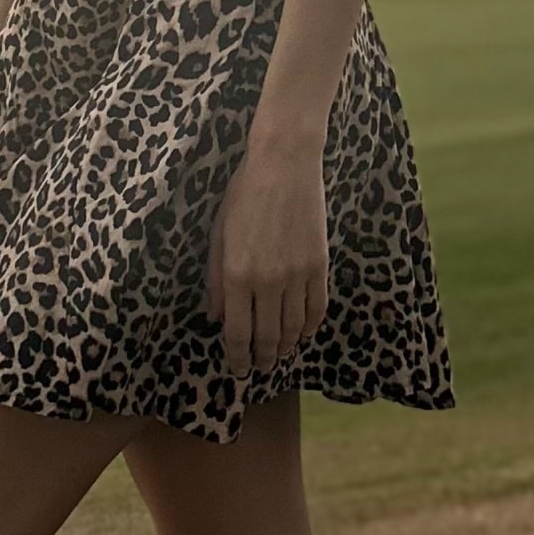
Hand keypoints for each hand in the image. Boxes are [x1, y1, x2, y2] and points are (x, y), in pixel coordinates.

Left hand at [204, 132, 329, 378]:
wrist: (284, 165)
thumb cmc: (243, 195)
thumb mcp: (218, 235)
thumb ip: (215, 279)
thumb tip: (214, 316)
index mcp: (236, 275)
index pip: (237, 331)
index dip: (237, 356)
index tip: (237, 369)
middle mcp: (267, 281)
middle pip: (267, 336)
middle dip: (263, 358)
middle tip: (260, 368)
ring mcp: (297, 275)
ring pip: (294, 328)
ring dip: (287, 347)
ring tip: (280, 354)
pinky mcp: (319, 265)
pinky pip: (317, 308)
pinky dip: (310, 327)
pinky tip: (304, 333)